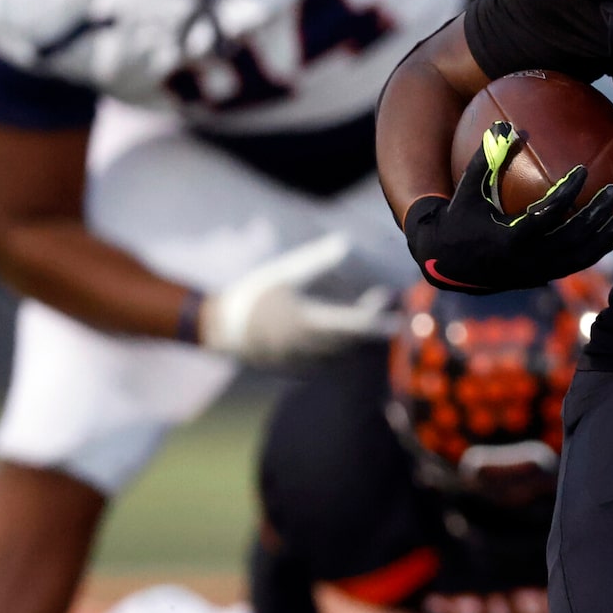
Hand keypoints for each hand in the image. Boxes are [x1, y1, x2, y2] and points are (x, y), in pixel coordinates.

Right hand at [197, 234, 395, 365]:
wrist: (220, 330)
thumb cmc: (253, 296)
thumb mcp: (284, 274)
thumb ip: (316, 261)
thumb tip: (345, 242)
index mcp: (303, 322)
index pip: (351, 324)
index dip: (375, 316)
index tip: (391, 303)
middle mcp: (306, 347)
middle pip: (350, 340)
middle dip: (370, 325)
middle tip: (383, 303)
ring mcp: (301, 363)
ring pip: (341, 354)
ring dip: (356, 337)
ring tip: (369, 316)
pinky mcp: (297, 370)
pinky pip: (327, 363)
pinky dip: (340, 348)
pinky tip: (346, 334)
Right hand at [403, 120, 612, 294]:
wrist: (453, 264)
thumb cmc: (461, 218)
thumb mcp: (469, 188)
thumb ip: (488, 158)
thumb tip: (508, 124)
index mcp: (511, 237)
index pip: (547, 214)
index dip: (567, 193)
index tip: (583, 170)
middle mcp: (528, 259)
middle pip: (573, 237)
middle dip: (595, 214)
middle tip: (612, 190)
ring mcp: (539, 271)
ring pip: (580, 256)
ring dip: (605, 235)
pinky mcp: (544, 277)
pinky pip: (577, 264)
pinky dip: (597, 250)